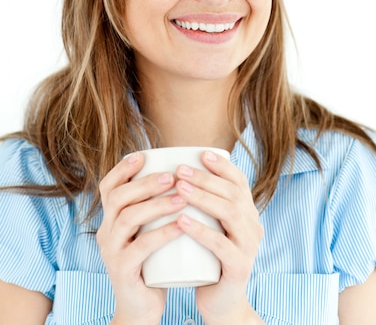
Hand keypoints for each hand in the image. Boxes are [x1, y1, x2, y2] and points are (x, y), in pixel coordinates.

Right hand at [96, 152, 186, 324]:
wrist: (141, 308)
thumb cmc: (151, 263)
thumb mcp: (146, 231)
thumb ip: (153, 208)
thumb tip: (177, 172)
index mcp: (110, 220)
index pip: (108, 187)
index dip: (122, 169)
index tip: (143, 155)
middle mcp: (105, 232)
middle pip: (118, 198)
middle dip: (145, 183)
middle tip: (172, 177)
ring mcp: (112, 252)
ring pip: (129, 218)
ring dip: (157, 204)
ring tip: (182, 197)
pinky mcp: (123, 270)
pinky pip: (141, 246)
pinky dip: (163, 232)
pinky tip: (182, 224)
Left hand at [175, 151, 263, 324]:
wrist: (221, 303)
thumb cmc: (208, 259)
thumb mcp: (210, 227)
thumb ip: (203, 204)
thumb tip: (178, 170)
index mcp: (247, 213)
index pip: (239, 182)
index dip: (222, 166)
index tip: (201, 154)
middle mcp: (253, 226)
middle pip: (233, 194)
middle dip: (206, 178)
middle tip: (180, 170)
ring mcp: (249, 247)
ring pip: (230, 214)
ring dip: (203, 198)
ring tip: (179, 189)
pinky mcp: (239, 268)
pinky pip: (222, 245)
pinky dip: (201, 230)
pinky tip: (182, 220)